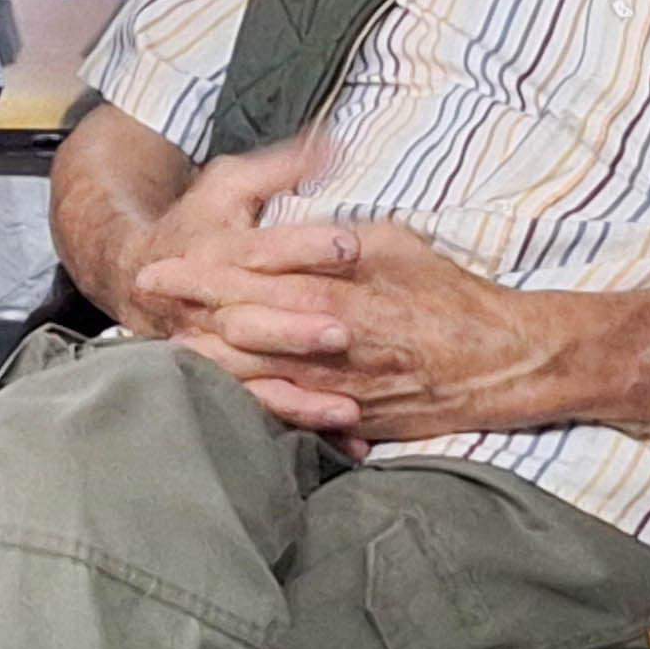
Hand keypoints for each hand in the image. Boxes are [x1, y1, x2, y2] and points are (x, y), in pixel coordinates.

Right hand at [99, 131, 365, 435]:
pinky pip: (256, 407)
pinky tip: (339, 435)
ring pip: (251, 373)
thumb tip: (333, 139)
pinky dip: (297, 423)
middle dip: (295, 326)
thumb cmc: (197, 224)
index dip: (303, 247)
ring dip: (297, 389)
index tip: (349, 245)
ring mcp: (207, 345)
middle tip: (343, 330)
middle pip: (252, 317)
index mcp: (213, 250)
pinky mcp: (217, 377)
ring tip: (347, 405)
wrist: (133, 271)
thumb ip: (283, 166)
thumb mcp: (231, 184)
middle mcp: (206, 303)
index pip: (261, 248)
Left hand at [132, 217, 589, 440]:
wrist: (505, 361)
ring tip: (166, 350)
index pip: (253, 285)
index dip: (200, 278)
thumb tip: (296, 230)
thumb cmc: (450, 293)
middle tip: (144, 310)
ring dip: (208, 365)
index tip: (158, 268)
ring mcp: (340, 390)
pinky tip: (220, 396)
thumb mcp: (395, 244)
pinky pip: (291, 415)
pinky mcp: (352, 419)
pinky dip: (252, 403)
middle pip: (241, 337)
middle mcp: (333, 349)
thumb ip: (339, 237)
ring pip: (256, 380)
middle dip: (189, 321)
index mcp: (342, 298)